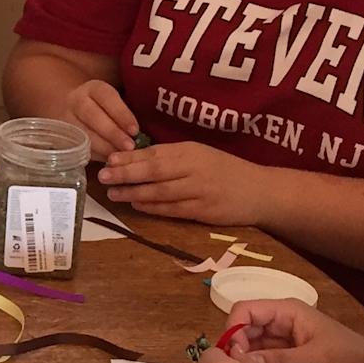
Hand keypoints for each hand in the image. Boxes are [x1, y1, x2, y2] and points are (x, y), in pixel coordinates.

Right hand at [55, 78, 140, 156]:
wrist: (67, 106)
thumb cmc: (101, 107)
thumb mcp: (111, 101)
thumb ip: (123, 113)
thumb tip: (141, 135)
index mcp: (93, 88)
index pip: (107, 97)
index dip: (121, 114)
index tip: (135, 130)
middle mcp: (76, 101)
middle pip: (92, 115)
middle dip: (112, 133)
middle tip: (129, 147)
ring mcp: (66, 119)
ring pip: (83, 133)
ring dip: (103, 147)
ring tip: (120, 158)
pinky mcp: (62, 136)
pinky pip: (78, 147)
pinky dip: (95, 155)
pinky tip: (109, 161)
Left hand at [96, 139, 272, 222]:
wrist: (260, 191)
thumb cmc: (226, 171)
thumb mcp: (200, 155)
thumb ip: (172, 157)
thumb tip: (135, 158)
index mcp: (191, 151)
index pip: (154, 153)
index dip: (129, 157)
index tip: (109, 159)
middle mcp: (194, 168)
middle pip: (154, 171)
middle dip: (125, 173)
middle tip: (103, 176)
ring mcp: (199, 190)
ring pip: (160, 191)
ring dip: (133, 192)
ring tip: (113, 193)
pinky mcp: (204, 211)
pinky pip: (172, 209)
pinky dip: (152, 207)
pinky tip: (136, 204)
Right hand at [220, 299, 363, 362]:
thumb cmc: (351, 360)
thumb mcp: (317, 358)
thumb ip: (280, 359)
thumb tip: (243, 362)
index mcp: (287, 314)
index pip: (246, 311)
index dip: (234, 329)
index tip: (233, 355)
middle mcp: (279, 328)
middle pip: (242, 331)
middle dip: (234, 349)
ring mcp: (280, 348)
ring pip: (248, 351)